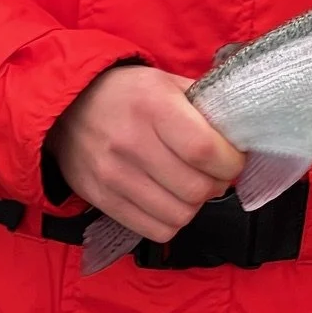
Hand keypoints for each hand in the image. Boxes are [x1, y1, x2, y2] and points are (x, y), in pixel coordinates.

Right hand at [46, 65, 243, 242]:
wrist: (69, 107)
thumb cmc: (129, 93)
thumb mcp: (168, 83)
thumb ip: (205, 107)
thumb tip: (241, 136)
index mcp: (153, 106)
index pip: (203, 151)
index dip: (231, 162)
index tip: (235, 159)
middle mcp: (130, 143)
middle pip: (195, 188)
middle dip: (218, 184)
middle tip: (217, 173)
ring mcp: (112, 176)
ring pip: (178, 215)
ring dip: (196, 205)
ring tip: (194, 185)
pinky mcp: (100, 199)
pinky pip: (153, 229)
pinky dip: (172, 221)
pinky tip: (172, 200)